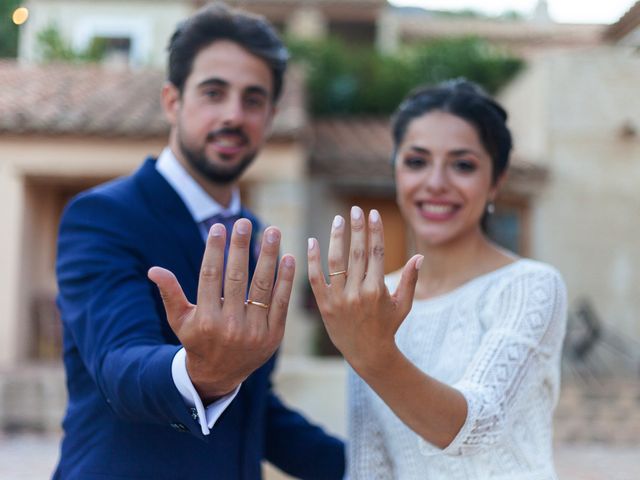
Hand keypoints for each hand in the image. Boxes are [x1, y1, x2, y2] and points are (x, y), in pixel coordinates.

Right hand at [148, 219, 294, 402]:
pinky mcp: (273, 334)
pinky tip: (289, 257)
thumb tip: (153, 270)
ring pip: (262, 287)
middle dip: (240, 247)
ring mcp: (254, 331)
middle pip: (236, 278)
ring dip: (268, 256)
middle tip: (244, 222)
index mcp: (205, 320)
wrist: (221, 375)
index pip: (210, 277)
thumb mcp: (180, 320)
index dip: (214, 251)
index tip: (219, 228)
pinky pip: (281, 301)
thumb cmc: (197, 340)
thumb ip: (170, 294)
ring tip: (273, 232)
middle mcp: (230, 326)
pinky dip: (285, 280)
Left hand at [307, 207, 421, 372]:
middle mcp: (358, 293)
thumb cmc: (388, 327)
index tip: (372, 214)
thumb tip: (420, 257)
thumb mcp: (403, 305)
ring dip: (336, 238)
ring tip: (337, 220)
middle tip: (354, 209)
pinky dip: (313, 259)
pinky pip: (316, 279)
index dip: (374, 231)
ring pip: (336, 262)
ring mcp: (340, 299)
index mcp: (378, 290)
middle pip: (357, 253)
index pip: (376, 253)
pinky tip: (312, 241)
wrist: (368, 354)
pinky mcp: (325, 305)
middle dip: (357, 228)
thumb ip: (410, 280)